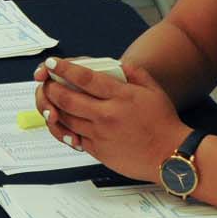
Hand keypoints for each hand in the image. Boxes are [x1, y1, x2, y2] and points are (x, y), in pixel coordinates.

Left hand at [32, 57, 184, 180]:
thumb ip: (132, 72)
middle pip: (66, 98)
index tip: (52, 63)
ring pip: (65, 118)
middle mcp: (107, 115)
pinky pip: (71, 137)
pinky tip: (59, 120)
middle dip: (50, 88)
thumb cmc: (162, 121)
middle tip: (45, 82)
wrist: (171, 155)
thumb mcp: (152, 89)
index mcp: (120, 96)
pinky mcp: (97, 151)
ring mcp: (100, 135)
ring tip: (49, 99)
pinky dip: (61, 127)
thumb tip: (114, 62)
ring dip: (51, 107)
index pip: (84, 78)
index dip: (64, 69)